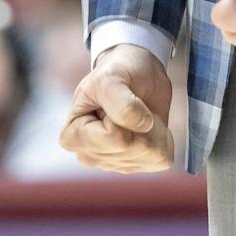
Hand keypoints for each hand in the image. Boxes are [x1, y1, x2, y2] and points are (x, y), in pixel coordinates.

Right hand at [58, 44, 173, 173]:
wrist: (137, 71)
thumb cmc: (118, 70)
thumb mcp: (113, 77)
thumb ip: (122, 103)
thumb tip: (143, 126)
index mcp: (73, 136)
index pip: (113, 138)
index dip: (124, 115)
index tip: (117, 98)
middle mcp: (89, 156)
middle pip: (132, 150)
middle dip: (142, 122)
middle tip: (133, 103)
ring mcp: (112, 164)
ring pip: (149, 155)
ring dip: (153, 129)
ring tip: (140, 112)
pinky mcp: (134, 165)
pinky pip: (160, 159)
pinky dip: (162, 138)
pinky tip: (149, 125)